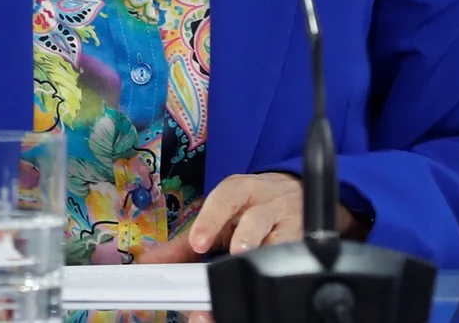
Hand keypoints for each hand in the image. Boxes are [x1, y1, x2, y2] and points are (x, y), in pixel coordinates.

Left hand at [135, 173, 355, 261]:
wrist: (295, 191)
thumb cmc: (248, 208)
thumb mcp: (217, 219)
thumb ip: (184, 244)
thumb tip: (152, 263)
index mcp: (238, 191)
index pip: (224, 199)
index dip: (211, 220)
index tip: (198, 243)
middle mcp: (264, 201)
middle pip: (255, 216)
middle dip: (243, 237)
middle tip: (232, 252)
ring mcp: (287, 219)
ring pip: (281, 233)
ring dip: (265, 248)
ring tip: (251, 260)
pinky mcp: (305, 234)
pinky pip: (298, 247)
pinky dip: (287, 257)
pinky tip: (278, 267)